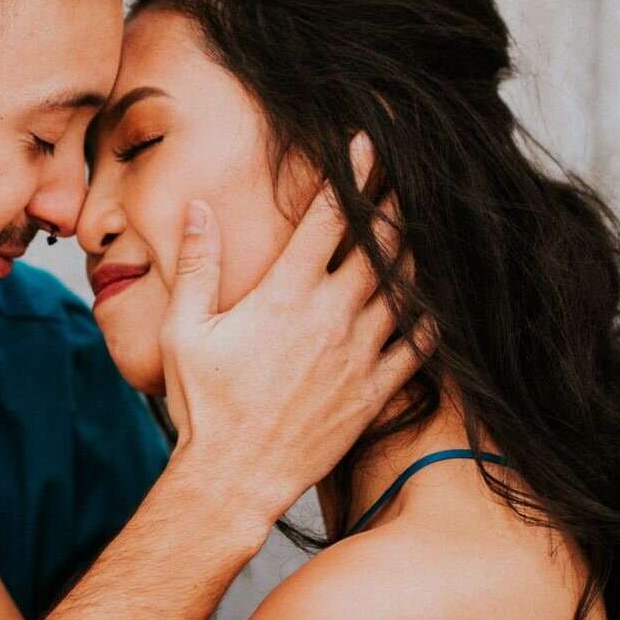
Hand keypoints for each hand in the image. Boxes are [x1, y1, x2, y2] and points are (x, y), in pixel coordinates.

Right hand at [158, 134, 430, 537]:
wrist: (234, 477)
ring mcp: (358, 354)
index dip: (352, 173)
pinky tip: (435, 303)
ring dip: (417, 253)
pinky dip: (431, 319)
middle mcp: (330, 316)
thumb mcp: (184, 329)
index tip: (367, 142)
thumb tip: (199, 208)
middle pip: (380, 244)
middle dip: (395, 203)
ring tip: (426, 227)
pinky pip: (418, 347)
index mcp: (285, 294)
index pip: (329, 217)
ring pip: (406, 288)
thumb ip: (198, 264)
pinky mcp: (373, 391)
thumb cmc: (202, 405)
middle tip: (408, 174)